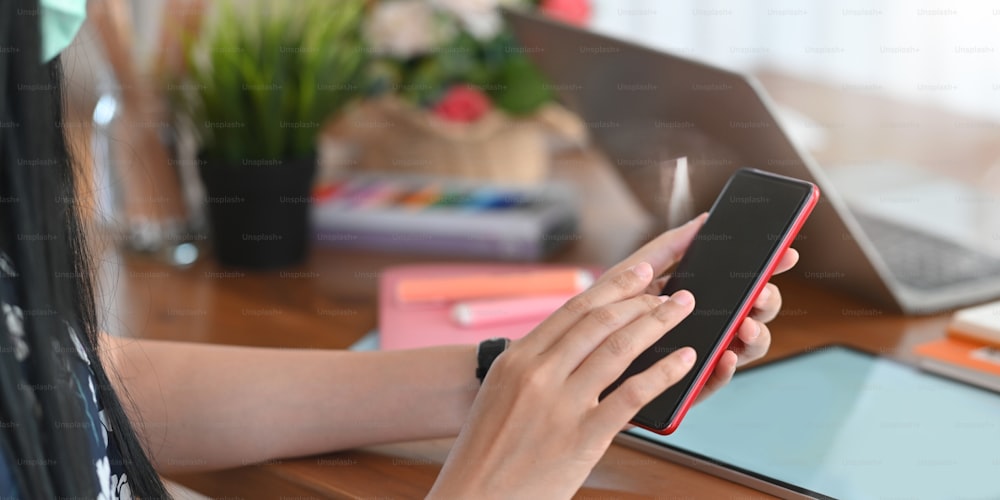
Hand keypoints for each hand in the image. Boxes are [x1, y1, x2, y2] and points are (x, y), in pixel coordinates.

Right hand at [428, 262, 696, 498]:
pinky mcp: (582, 437)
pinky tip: (686, 360)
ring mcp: (560, 405)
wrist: (474, 498)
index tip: (641, 272)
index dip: (613, 286)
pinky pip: (632, 395)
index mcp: (516, 360)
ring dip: (657, 323)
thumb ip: (535, 365)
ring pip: (619, 348)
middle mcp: (537, 374)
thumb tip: (576, 342)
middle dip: (642, 299)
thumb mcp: (501, 394)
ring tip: (682, 310)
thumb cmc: (488, 451)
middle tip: (672, 292)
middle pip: (600, 321)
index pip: (573, 309)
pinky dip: (664, 372)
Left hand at [596, 213, 799, 403]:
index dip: (769, 268)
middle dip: (766, 300)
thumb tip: (702, 220)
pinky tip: (725, 357)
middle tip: (762, 292)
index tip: (787, 253)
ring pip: (744, 347)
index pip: (743, 281)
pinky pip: (714, 383)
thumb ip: (666, 249)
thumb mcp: (630, 275)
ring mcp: (700, 358)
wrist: (574, 363)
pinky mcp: (686, 390)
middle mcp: (706, 327)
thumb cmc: (604, 315)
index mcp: (699, 298)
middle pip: (753, 312)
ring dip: (754, 334)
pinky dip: (724, 370)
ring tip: (745, 324)